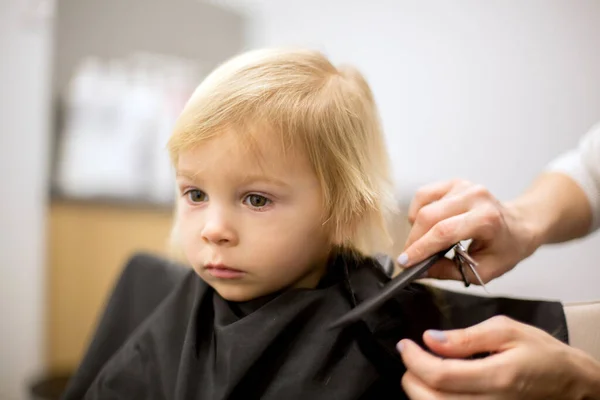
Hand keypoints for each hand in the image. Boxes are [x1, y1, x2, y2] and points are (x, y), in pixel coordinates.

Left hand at [397, 316, 599, 398]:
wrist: (569, 384)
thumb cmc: (542, 355)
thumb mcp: (506, 330)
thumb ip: (465, 336)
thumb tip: (431, 338)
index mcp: (497, 377)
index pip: (440, 376)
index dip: (414, 360)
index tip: (406, 345)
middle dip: (410, 377)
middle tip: (410, 357)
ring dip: (419, 391)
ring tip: (422, 370)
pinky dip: (435, 399)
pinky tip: (438, 385)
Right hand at [398, 179, 538, 282]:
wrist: (521, 225)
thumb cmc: (506, 249)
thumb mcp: (484, 270)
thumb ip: (449, 271)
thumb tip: (419, 271)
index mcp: (487, 219)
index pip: (444, 232)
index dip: (420, 247)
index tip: (404, 262)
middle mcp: (475, 197)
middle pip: (429, 217)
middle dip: (414, 240)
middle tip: (408, 258)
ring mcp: (464, 187)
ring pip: (424, 206)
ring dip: (416, 229)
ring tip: (422, 243)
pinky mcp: (454, 183)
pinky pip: (424, 195)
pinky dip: (418, 212)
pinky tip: (426, 225)